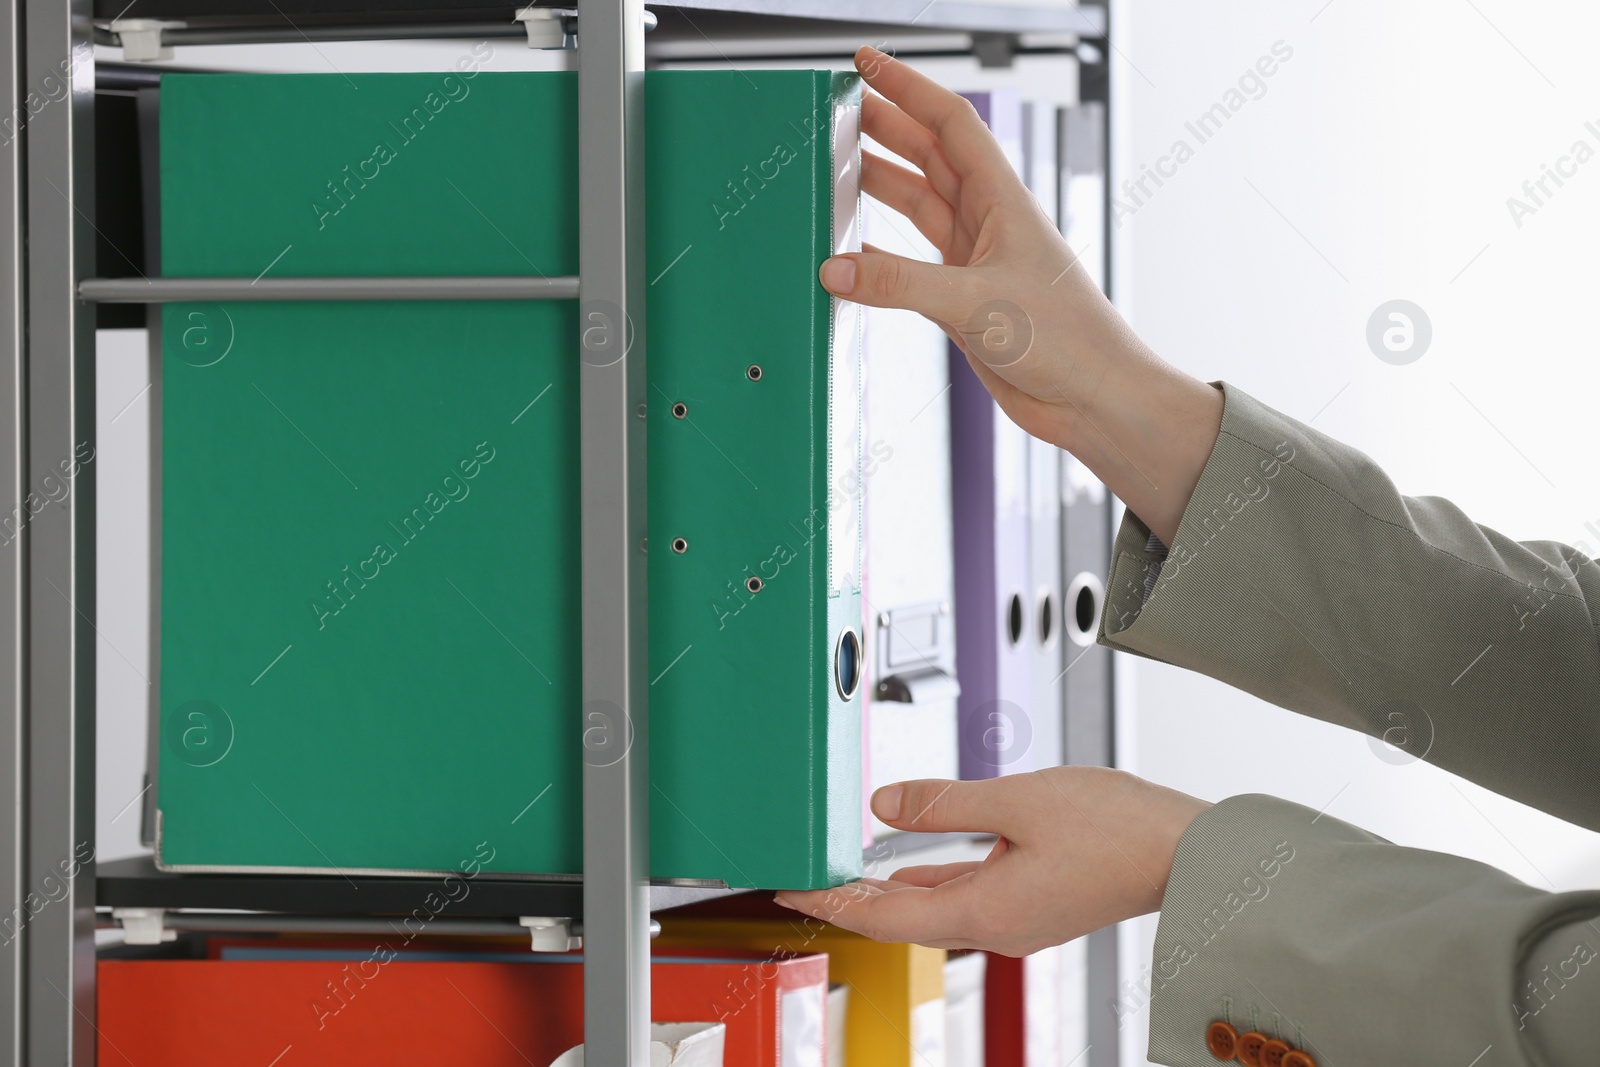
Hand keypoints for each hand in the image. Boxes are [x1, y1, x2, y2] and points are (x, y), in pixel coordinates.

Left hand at [773, 767, 1210, 955]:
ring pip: (935, 908)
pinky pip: (967, 895)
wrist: (1190, 851)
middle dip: (851, 899)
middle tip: (806, 880)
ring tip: (845, 874)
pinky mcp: (1038, 902)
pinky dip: (930, 882)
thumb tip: (882, 804)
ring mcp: (1021, 918)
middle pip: (903, 918)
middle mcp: (999, 926)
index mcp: (986, 910)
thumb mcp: (1018, 799)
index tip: (791, 893)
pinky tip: (915, 866)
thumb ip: (943, 802)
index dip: (832, 903)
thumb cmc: (1119, 828)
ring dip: (888, 892)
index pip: (884, 915)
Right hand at [831, 45, 1223, 545]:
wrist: (1093, 398)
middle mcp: (989, 223)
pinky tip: (849, 252)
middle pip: (929, 156)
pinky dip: (878, 255)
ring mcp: (975, 261)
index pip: (950, 123)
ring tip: (836, 165)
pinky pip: (910, 264)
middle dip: (885, 127)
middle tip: (838, 111)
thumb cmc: (1068, 339)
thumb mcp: (975, 302)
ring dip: (880, 183)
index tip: (867, 63)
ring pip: (918, 205)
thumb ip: (899, 285)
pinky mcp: (965, 302)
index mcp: (1003, 201)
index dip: (908, 86)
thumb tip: (836, 271)